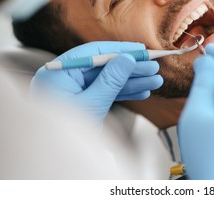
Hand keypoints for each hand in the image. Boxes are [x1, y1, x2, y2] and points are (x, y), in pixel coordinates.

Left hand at [31, 41, 162, 126]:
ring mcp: (74, 90)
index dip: (120, 50)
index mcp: (58, 73)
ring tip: (155, 81)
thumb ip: (111, 80)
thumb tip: (128, 58)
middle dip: (131, 69)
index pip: (93, 53)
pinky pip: (105, 93)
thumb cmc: (66, 136)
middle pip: (103, 66)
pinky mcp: (83, 102)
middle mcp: (65, 78)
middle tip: (154, 67)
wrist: (58, 163)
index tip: (142, 51)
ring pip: (108, 80)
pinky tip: (142, 92)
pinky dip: (124, 93)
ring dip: (132, 82)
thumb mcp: (92, 104)